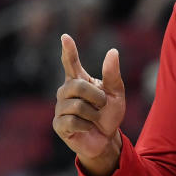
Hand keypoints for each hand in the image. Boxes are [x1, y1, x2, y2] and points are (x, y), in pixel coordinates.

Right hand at [52, 34, 125, 175]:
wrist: (106, 139)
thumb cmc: (109, 114)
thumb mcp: (116, 94)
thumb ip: (112, 74)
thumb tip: (112, 51)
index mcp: (79, 81)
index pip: (71, 63)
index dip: (68, 50)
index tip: (65, 37)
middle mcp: (66, 92)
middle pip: (76, 86)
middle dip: (95, 96)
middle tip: (102, 104)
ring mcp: (60, 108)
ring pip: (75, 105)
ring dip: (92, 113)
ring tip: (95, 118)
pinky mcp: (58, 125)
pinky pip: (72, 121)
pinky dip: (86, 125)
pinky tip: (87, 127)